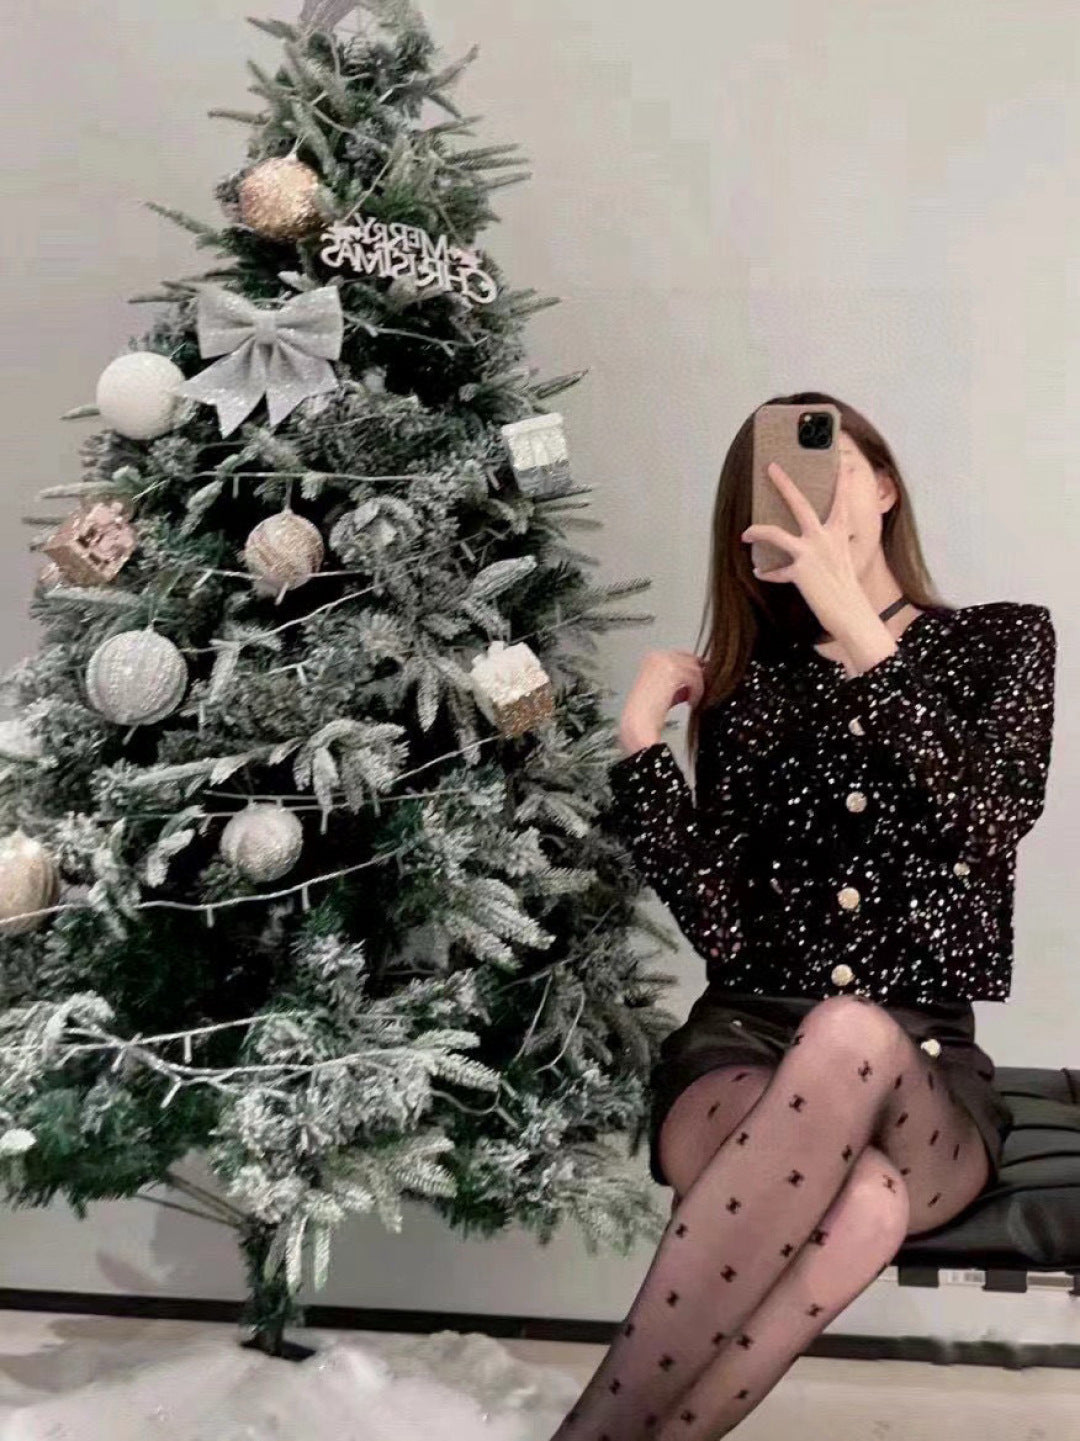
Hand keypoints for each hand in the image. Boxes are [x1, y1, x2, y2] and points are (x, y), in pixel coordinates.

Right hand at [617, 649, 704, 754]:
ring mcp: (664, 662)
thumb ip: (677, 682)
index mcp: (652, 658)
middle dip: (696, 677)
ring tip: (692, 702)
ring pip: (695, 670)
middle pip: (690, 660)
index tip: (700, 683)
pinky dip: (696, 693)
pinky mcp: (673, 671)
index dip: (692, 670)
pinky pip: (695, 679)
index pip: (681, 656)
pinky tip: (690, 703)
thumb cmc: (646, 712)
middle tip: (698, 693)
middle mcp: (657, 656)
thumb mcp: (663, 691)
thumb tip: (695, 680)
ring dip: (697, 688)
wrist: (639, 722)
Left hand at [739, 461, 869, 638]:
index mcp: (838, 533)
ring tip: (746, 533)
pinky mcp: (799, 572)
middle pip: (800, 503)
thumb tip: (811, 543)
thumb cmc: (846, 588)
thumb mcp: (841, 560)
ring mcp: (811, 553)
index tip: (844, 463)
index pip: (841, 501)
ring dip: (757, 531)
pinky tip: (759, 572)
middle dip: (784, 484)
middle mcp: (824, 538)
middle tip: (771, 467)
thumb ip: (827, 546)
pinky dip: (767, 572)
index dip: (843, 482)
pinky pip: (775, 571)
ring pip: (775, 534)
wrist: (851, 612)